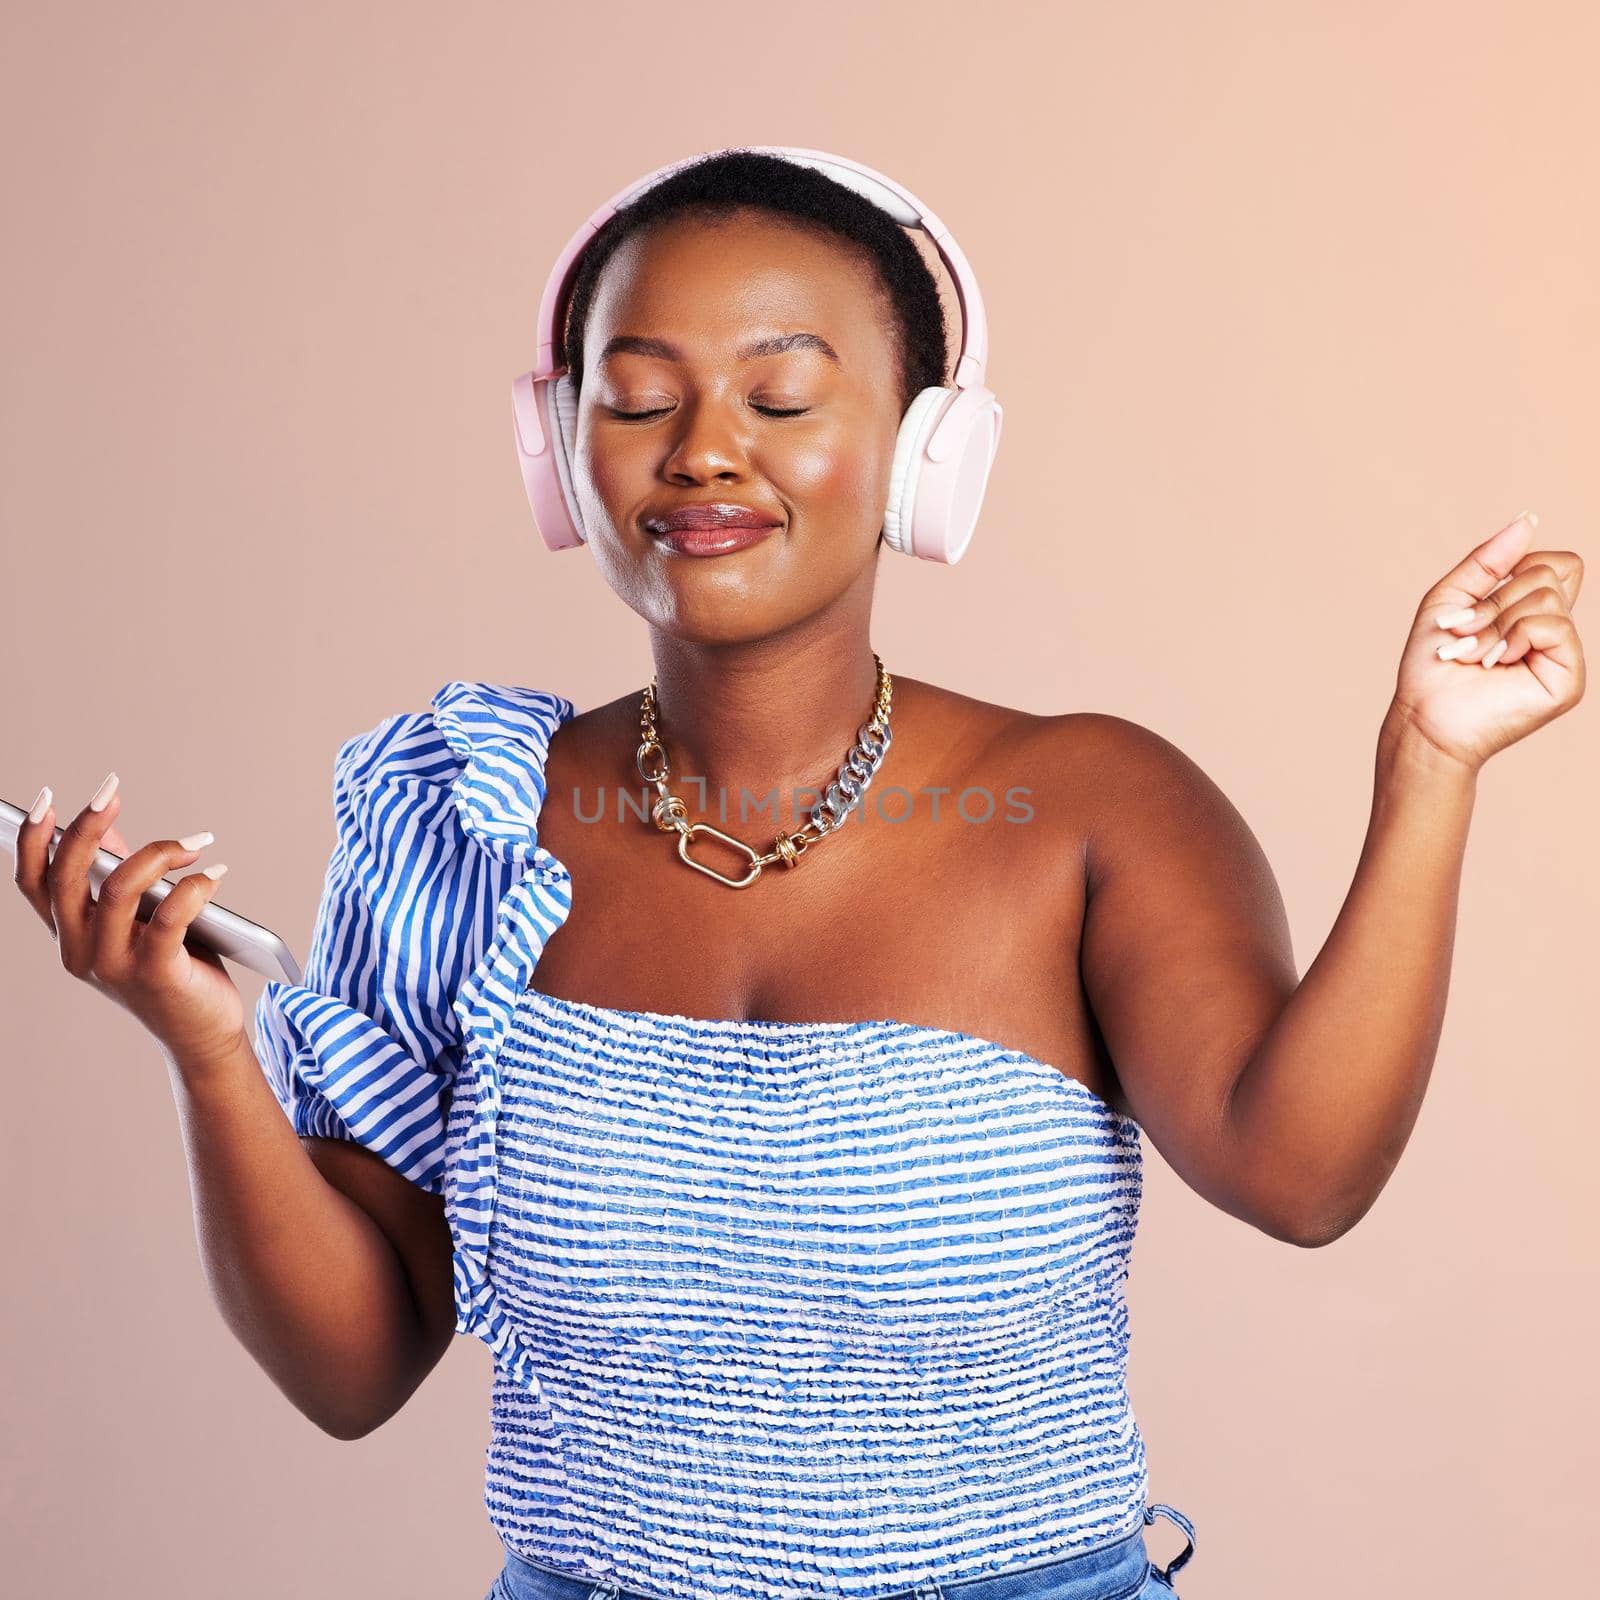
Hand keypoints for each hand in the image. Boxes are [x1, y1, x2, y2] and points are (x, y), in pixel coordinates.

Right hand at [11, 773, 247, 1070]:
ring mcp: (114, 966)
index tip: (45, 798)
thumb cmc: (172, 968)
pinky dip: (194, 887)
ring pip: (118, 890)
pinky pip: (170, 919)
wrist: (199, 1034)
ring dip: (158, 852)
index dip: (32, 840)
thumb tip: (103, 825)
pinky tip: (215, 873)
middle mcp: (80, 951)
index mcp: (68, 936)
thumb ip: (115, 879)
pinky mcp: (156, 976)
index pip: (33, 883)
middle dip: (86, 826)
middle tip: (111, 790)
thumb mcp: (136, 921)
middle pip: (68, 877)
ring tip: (196, 841)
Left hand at [1387, 511, 1585, 775]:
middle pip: (1547, 572)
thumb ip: (1489, 560)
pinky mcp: (1568, 677)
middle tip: (1464, 634)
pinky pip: (1553, 624)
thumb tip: (1529, 519)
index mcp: (1531, 611)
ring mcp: (1563, 653)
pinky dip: (1513, 636)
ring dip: (1495, 622)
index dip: (1518, 566)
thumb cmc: (1432, 664)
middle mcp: (1553, 629)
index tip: (1479, 598)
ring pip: (1546, 595)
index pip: (1555, 562)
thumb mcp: (1451, 598)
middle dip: (1493, 600)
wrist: (1423, 715)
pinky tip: (1494, 663)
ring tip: (1473, 654)